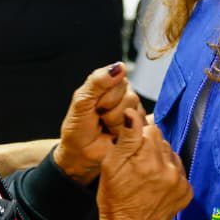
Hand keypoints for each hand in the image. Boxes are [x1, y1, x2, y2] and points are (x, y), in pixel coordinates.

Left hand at [56, 62, 140, 183]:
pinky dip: (123, 132)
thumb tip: (120, 66)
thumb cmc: (78, 127)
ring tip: (106, 126)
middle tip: (99, 117)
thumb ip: (98, 82)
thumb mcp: (82, 101)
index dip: (103, 96)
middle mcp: (124, 93)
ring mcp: (134, 110)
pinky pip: (139, 125)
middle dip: (109, 110)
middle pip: (128, 96)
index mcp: (109, 83)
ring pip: (133, 111)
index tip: (92, 106)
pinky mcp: (140, 126)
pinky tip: (115, 134)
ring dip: (115, 122)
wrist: (80, 154)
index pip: (117, 79)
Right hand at [97, 108, 192, 219]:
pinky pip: (180, 171)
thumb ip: (126, 137)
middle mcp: (168, 169)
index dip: (139, 136)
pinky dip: (170, 173)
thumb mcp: (111, 165)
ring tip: (147, 175)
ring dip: (161, 160)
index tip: (133, 148)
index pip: (151, 129)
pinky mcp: (187, 192)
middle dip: (150, 147)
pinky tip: (157, 184)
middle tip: (137, 164)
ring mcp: (180, 182)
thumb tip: (132, 112)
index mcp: (147, 160)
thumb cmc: (115, 199)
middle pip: (162, 141)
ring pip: (171, 154)